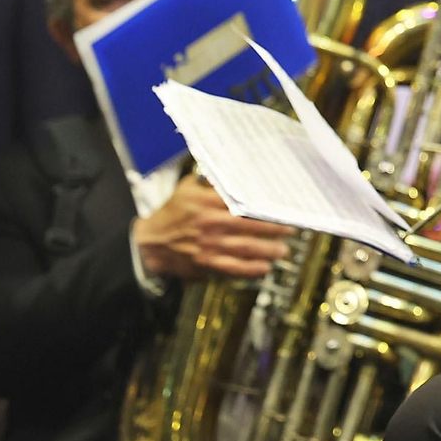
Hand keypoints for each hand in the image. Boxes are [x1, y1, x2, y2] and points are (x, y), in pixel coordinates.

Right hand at [133, 174, 294, 279]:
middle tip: (291, 230)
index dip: (262, 204)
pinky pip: (234, 268)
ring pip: (245, 248)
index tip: (279, 205)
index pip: (240, 201)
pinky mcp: (206, 263)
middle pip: (249, 225)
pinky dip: (251, 270)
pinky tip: (265, 268)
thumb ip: (209, 182)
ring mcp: (209, 245)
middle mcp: (210, 223)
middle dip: (273, 228)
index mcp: (206, 202)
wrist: (149, 244)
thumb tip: (233, 170)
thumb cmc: (172, 214)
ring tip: (283, 250)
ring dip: (267, 250)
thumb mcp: (186, 189)